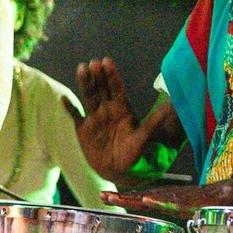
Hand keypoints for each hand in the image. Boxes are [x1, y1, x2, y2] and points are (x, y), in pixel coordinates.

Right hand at [68, 58, 155, 178]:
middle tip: (94, 63)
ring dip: (85, 84)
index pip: (116, 88)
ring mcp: (94, 118)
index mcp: (122, 108)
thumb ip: (153, 123)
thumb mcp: (144, 138)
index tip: (107, 61)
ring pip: (88, 97)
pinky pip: (75, 116)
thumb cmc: (133, 153)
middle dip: (98, 76)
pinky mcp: (83, 129)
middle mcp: (107, 109)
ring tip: (81, 69)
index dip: (112, 75)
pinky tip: (63, 98)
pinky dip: (69, 108)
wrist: (118, 170)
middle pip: (101, 89)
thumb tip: (169, 108)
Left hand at [114, 182, 232, 222]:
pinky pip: (170, 202)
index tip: (105, 196)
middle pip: (139, 196)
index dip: (122, 198)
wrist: (225, 195)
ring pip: (149, 197)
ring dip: (132, 198)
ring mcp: (175, 197)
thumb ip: (171, 214)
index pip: (139, 198)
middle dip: (119, 197)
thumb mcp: (182, 211)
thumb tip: (163, 222)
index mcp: (164, 198)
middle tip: (101, 195)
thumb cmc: (205, 203)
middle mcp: (166, 195)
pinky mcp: (186, 201)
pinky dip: (157, 201)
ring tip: (116, 198)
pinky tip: (146, 200)